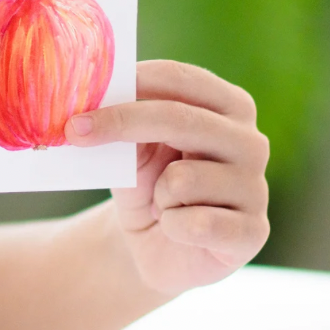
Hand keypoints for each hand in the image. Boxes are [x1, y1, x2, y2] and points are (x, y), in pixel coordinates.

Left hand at [66, 60, 270, 294]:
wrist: (160, 249)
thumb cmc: (150, 188)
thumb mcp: (133, 150)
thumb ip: (126, 124)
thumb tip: (93, 108)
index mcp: (229, 106)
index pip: (179, 79)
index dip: (131, 81)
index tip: (85, 90)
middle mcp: (251, 142)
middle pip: (179, 118)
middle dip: (121, 123)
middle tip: (73, 131)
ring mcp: (256, 188)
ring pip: (182, 179)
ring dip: (157, 197)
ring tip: (165, 206)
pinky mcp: (253, 233)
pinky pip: (196, 224)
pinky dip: (172, 228)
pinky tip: (179, 231)